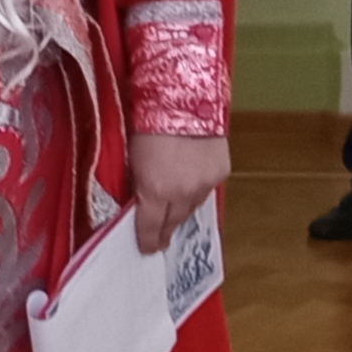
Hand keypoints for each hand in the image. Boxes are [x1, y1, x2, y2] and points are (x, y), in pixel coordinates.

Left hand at [128, 131, 228, 254]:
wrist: (182, 103)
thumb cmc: (146, 124)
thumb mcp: (131, 158)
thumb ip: (136, 184)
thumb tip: (137, 200)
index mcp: (155, 190)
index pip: (150, 226)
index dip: (148, 240)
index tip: (147, 249)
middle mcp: (182, 193)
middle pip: (173, 221)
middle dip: (165, 231)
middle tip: (160, 240)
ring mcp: (204, 184)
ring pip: (192, 208)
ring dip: (181, 213)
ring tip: (173, 219)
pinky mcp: (220, 173)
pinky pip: (205, 191)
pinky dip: (196, 194)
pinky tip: (189, 194)